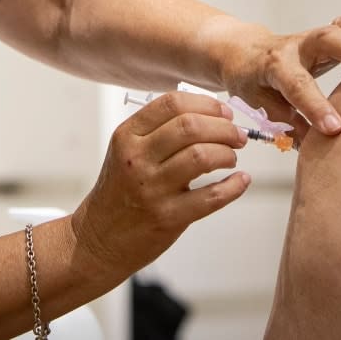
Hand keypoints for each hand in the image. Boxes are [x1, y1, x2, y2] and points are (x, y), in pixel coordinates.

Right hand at [69, 91, 249, 280]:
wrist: (100, 237)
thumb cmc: (120, 190)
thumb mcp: (126, 151)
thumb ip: (158, 130)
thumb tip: (210, 115)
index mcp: (127, 136)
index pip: (171, 104)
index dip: (206, 104)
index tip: (224, 112)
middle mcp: (137, 158)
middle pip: (190, 126)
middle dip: (223, 127)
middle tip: (237, 135)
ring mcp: (152, 188)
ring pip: (202, 156)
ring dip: (227, 153)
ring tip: (231, 157)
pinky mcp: (168, 217)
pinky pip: (211, 196)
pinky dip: (233, 186)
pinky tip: (240, 181)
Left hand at [218, 7, 340, 141]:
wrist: (242, 50)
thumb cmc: (250, 79)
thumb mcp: (259, 104)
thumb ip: (288, 122)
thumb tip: (315, 147)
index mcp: (274, 66)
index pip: (296, 86)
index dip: (315, 107)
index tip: (336, 127)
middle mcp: (295, 46)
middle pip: (322, 42)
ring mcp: (313, 38)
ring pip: (340, 26)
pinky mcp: (327, 36)